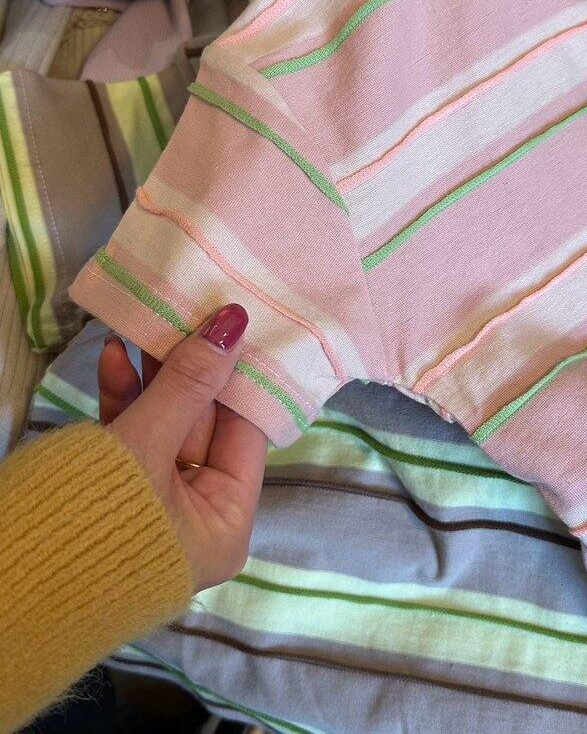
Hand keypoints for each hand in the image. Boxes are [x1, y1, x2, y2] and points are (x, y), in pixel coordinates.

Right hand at [98, 304, 266, 590]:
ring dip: (154, 378)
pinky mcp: (115, 496)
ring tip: (148, 323)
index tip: (237, 324)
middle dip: (191, 370)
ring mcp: (155, 506)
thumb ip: (188, 384)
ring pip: (165, 427)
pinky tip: (114, 357)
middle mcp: (198, 519)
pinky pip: (132, 439)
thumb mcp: (146, 446)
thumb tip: (235, 323)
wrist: (2, 588)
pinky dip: (124, 401)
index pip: (246, 434)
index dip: (240, 377)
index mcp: (225, 524)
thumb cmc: (94, 521)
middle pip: (204, 426)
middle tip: (188, 313)